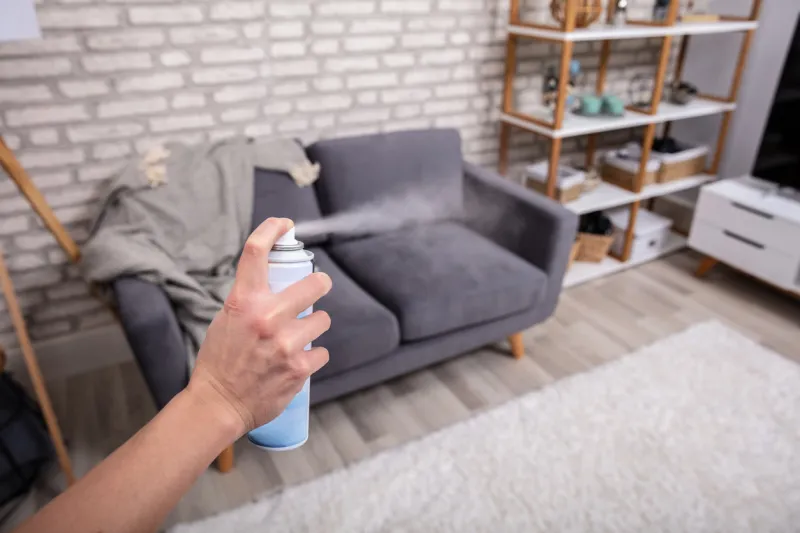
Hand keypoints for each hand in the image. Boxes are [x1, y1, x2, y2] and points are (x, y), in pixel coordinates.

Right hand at [188, 218, 331, 437]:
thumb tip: (276, 287)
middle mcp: (267, 318)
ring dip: (314, 326)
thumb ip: (250, 302)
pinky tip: (296, 363)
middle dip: (320, 283)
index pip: (256, 252)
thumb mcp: (225, 320)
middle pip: (314, 283)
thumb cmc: (219, 361)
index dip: (273, 230)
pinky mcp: (300, 367)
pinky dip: (312, 356)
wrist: (218, 404)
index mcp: (243, 302)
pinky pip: (321, 352)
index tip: (285, 225)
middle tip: (320, 285)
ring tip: (299, 337)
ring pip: (322, 320)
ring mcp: (286, 343)